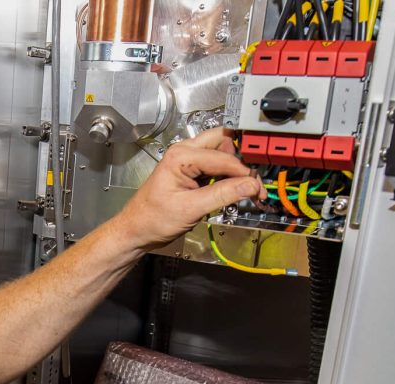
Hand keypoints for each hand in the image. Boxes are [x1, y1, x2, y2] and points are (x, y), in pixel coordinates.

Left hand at [108, 128, 265, 249]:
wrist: (137, 230)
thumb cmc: (152, 219)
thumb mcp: (191, 209)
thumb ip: (222, 195)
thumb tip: (249, 185)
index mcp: (181, 156)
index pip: (223, 158)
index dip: (243, 173)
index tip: (257, 188)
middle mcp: (184, 152)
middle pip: (223, 142)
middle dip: (240, 160)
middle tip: (252, 180)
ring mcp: (188, 161)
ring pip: (221, 153)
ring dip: (233, 169)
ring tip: (241, 189)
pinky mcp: (191, 172)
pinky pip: (215, 166)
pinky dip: (226, 176)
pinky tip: (230, 191)